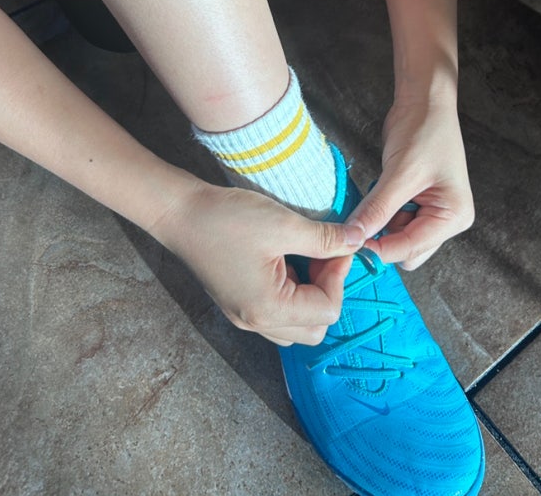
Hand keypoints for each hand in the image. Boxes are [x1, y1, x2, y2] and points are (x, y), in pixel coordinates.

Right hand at [149, 183, 364, 345]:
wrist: (180, 212)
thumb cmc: (228, 219)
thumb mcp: (284, 225)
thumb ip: (326, 239)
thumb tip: (359, 241)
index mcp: (267, 310)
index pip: (328, 311)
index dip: (340, 276)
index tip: (340, 245)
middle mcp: (255, 322)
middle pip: (315, 327)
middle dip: (328, 290)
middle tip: (324, 254)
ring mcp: (245, 315)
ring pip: (297, 324)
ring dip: (311, 294)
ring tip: (305, 256)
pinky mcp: (239, 303)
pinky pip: (279, 312)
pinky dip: (293, 292)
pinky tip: (287, 259)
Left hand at [349, 97, 474, 269]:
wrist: (424, 102)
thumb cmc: (425, 131)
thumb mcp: (400, 174)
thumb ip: (377, 209)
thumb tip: (353, 238)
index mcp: (454, 217)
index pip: (411, 249)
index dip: (380, 249)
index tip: (351, 243)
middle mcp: (445, 220)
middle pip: (406, 251)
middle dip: (382, 238)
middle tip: (360, 220)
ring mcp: (430, 212)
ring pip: (395, 237)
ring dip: (378, 225)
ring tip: (371, 199)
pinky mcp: (414, 202)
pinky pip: (391, 221)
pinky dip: (378, 214)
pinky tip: (375, 195)